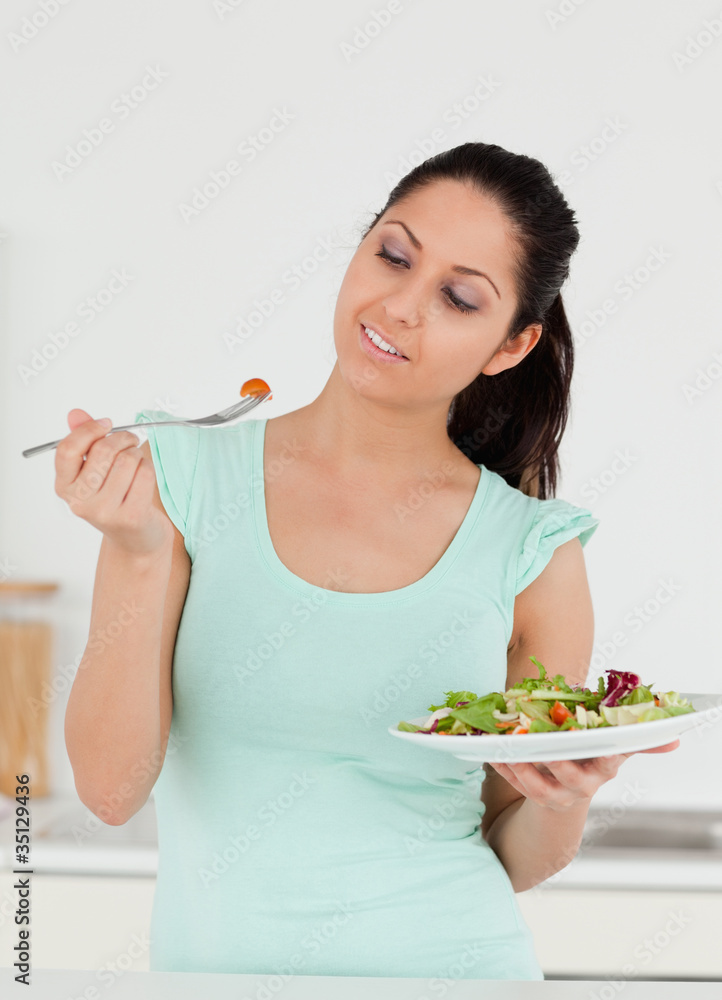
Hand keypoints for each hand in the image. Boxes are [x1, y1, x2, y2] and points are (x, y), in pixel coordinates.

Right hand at [54, 408, 173, 555]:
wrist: (135, 538)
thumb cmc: (115, 498)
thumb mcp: (94, 471)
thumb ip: (84, 442)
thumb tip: (75, 414)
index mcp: (64, 487)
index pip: (67, 450)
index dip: (89, 430)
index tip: (106, 424)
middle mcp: (79, 502)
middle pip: (102, 450)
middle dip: (122, 438)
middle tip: (131, 440)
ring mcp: (104, 511)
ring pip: (127, 460)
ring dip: (137, 453)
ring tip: (137, 462)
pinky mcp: (130, 516)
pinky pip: (145, 474)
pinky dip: (148, 468)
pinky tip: (144, 477)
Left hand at [487, 739, 679, 812]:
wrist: (565, 800)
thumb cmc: (589, 762)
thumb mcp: (611, 750)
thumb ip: (636, 741)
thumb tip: (674, 738)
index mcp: (603, 769)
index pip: (610, 761)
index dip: (609, 754)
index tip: (605, 744)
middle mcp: (583, 785)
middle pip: (572, 776)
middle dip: (558, 761)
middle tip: (544, 744)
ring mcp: (558, 796)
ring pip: (539, 786)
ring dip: (523, 768)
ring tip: (507, 749)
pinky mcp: (534, 797)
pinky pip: (517, 784)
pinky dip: (504, 768)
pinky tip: (492, 752)